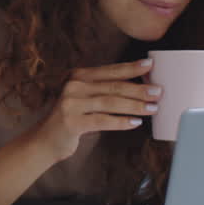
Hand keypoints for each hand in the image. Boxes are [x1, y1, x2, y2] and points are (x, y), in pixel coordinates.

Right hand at [33, 59, 159, 160]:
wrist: (45, 140)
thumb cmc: (71, 118)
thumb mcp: (83, 99)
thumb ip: (102, 90)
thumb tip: (138, 88)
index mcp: (77, 76)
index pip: (110, 70)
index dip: (131, 67)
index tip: (150, 64)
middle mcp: (73, 86)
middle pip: (113, 87)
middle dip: (139, 89)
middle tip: (158, 92)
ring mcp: (71, 103)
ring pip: (110, 103)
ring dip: (134, 106)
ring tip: (152, 108)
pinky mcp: (71, 122)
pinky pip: (103, 121)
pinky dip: (121, 122)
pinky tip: (135, 123)